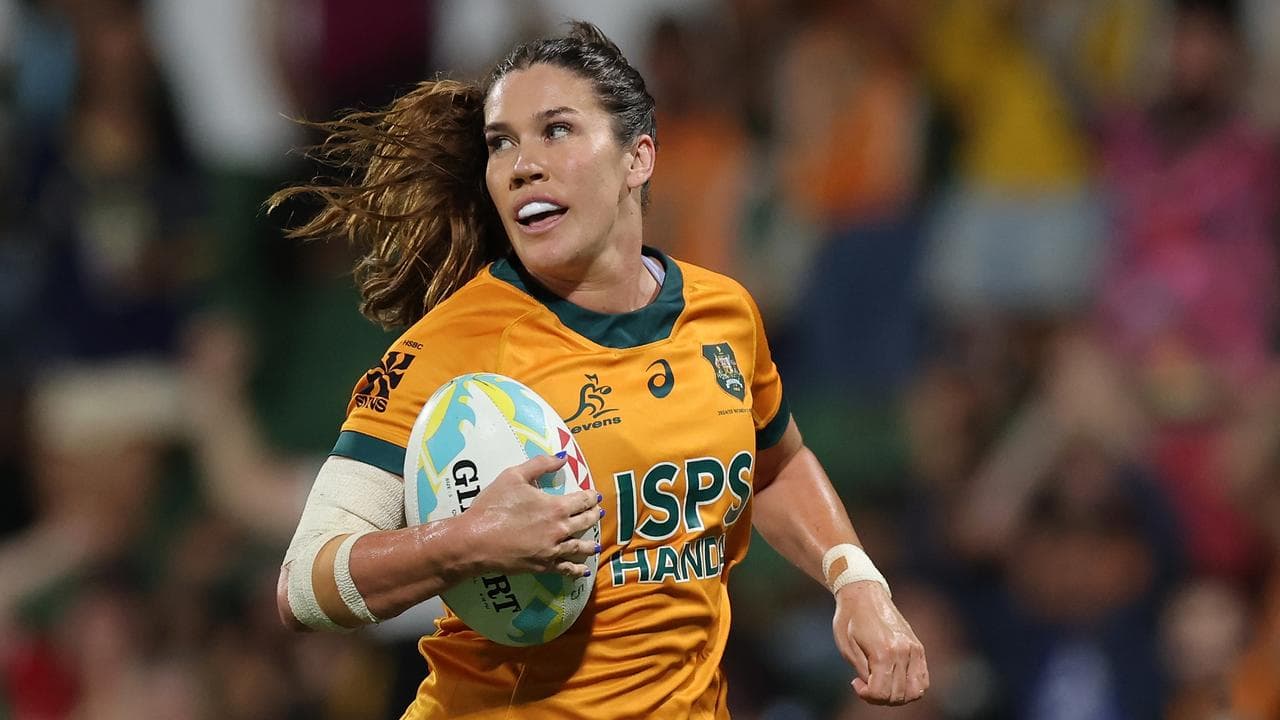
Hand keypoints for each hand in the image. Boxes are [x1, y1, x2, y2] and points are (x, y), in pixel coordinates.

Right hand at [461, 454, 600, 577]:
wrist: (475, 540)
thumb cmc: (493, 506)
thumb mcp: (514, 475)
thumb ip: (541, 464)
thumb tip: (564, 457)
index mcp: (556, 507)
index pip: (582, 500)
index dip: (590, 497)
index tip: (595, 496)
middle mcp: (560, 530)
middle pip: (585, 522)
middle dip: (594, 516)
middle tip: (598, 513)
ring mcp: (553, 551)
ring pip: (580, 547)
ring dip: (590, 543)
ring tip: (597, 543)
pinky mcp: (543, 566)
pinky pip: (566, 568)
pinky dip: (577, 569)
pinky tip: (583, 570)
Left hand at [832, 581, 928, 704]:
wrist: (863, 594)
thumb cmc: (849, 619)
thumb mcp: (847, 648)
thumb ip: (863, 672)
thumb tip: (873, 690)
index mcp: (883, 652)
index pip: (881, 693)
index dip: (866, 695)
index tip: (855, 683)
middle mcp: (903, 652)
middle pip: (898, 695)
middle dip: (879, 697)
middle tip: (865, 684)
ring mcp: (914, 649)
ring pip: (915, 691)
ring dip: (897, 696)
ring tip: (881, 684)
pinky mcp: (918, 647)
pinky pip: (923, 679)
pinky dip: (911, 687)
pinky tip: (894, 680)